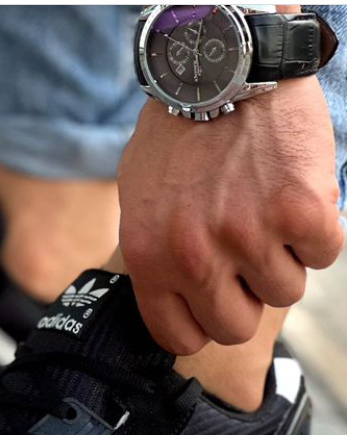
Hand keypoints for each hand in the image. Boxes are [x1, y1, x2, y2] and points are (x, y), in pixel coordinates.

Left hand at [117, 77, 343, 354]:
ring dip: (283, 260)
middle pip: (235, 328)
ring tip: (266, 214)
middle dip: (245, 299)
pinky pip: (325, 254)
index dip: (201, 328)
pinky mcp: (299, 211)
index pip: (179, 337)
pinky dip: (318, 231)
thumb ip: (154, 257)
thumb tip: (173, 300)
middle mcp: (194, 257)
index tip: (213, 308)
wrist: (222, 66)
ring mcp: (247, 236)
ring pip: (285, 293)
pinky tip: (295, 197)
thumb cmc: (176, 138)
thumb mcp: (140, 203)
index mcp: (150, 259)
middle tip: (245, 261)